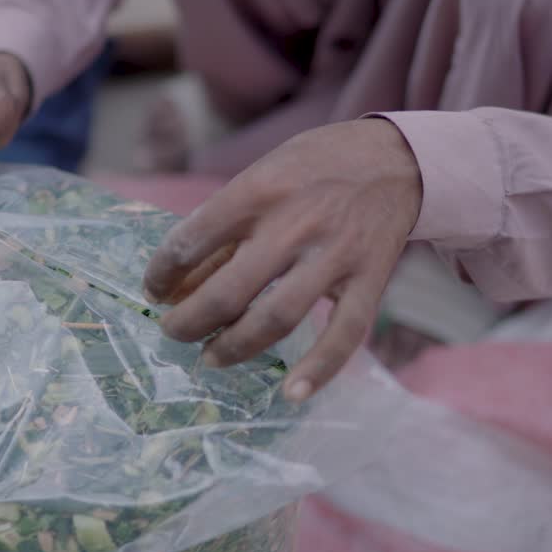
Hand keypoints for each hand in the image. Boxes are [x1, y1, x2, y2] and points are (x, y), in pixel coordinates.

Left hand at [142, 118, 422, 400]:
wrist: (396, 158)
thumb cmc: (314, 167)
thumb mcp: (262, 174)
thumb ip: (224, 224)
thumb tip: (178, 280)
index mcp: (259, 190)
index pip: (193, 240)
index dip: (162, 272)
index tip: (155, 289)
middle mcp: (295, 224)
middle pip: (229, 290)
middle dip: (190, 322)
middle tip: (173, 333)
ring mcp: (335, 255)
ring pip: (277, 317)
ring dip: (235, 347)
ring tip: (210, 358)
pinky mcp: (369, 279)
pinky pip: (345, 333)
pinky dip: (319, 368)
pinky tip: (291, 393)